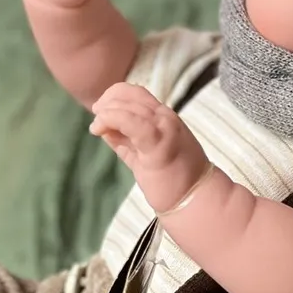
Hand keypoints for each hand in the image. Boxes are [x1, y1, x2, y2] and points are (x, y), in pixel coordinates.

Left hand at [89, 83, 210, 213]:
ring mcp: (164, 128)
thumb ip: (125, 140)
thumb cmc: (173, 181)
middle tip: (96, 122)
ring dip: (106, 113)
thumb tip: (104, 128)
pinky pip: (132, 122)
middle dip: (106, 104)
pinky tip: (100, 129)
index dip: (113, 96)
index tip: (99, 111)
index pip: (136, 93)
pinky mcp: (159, 143)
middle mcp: (165, 117)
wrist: (196, 199)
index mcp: (164, 118)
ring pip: (129, 106)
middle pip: (130, 95)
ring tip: (97, 128)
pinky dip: (112, 119)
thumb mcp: (143, 155)